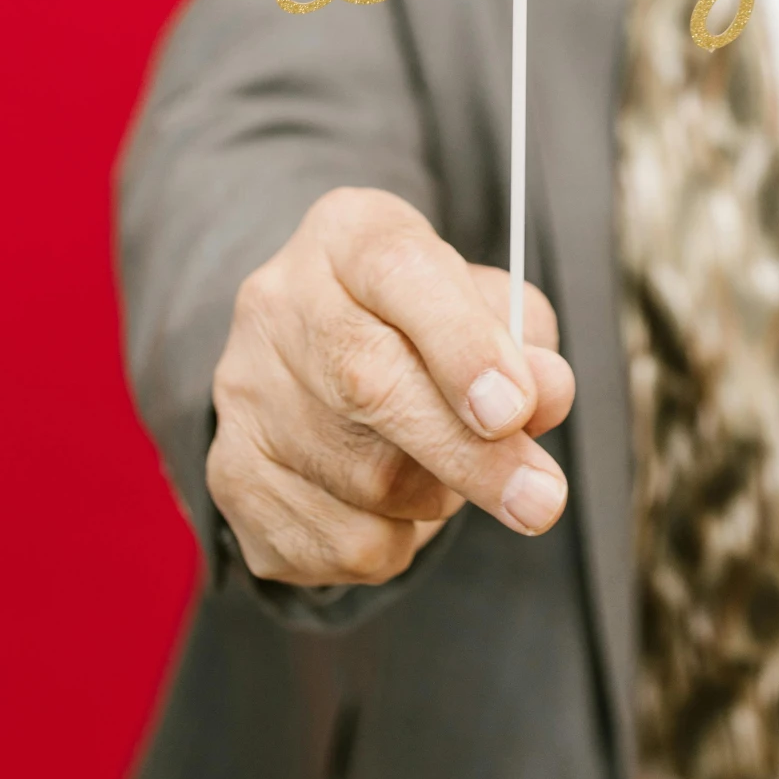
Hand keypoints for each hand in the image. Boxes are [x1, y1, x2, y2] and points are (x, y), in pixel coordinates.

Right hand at [207, 187, 574, 586]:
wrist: (319, 361)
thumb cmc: (424, 325)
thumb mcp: (485, 303)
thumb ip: (523, 339)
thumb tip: (546, 394)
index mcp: (346, 235)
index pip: (399, 270)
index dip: (462, 343)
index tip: (516, 408)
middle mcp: (277, 302)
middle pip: (369, 381)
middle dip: (470, 454)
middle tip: (542, 500)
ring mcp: (245, 391)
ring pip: (363, 477)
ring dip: (439, 496)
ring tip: (449, 469)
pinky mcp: (232, 476)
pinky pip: (337, 543)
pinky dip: (395, 541)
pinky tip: (395, 502)